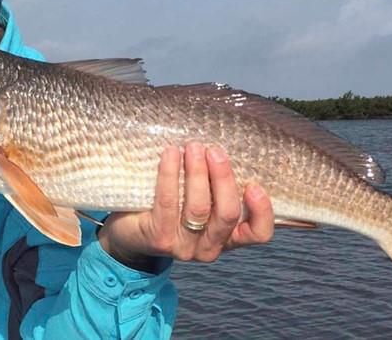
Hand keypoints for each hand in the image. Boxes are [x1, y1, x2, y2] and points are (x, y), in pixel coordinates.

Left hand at [97, 142, 274, 270]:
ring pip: (199, 208)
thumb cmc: (171, 208)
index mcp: (227, 237)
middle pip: (227, 214)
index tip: (255, 183)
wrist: (128, 233)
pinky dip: (170, 174)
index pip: (258, 233)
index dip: (263, 211)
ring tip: (193, 146)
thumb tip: (226, 143)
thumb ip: (216, 185)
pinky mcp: (159, 239)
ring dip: (197, 173)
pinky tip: (170, 153)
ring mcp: (184, 247)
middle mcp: (209, 248)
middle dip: (223, 178)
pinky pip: (168, 202)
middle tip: (214, 150)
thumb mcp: (200, 200)